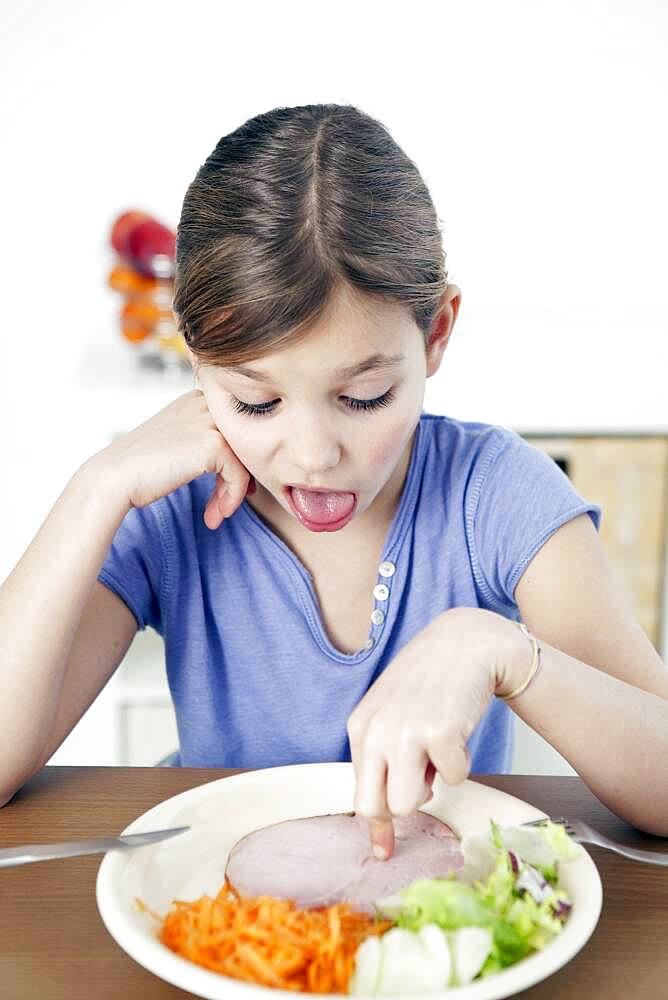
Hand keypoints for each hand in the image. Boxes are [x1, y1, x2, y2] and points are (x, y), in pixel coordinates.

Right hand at [91, 389, 254, 527]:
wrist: (115, 477)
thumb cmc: (141, 467)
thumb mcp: (178, 442)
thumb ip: (207, 443)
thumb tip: (244, 466)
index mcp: (196, 399)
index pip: (234, 432)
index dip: (234, 464)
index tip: (224, 491)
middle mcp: (205, 404)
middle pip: (243, 445)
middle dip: (237, 480)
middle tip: (224, 506)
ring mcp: (210, 422)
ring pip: (244, 461)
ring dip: (233, 494)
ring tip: (218, 514)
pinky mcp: (214, 444)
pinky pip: (240, 475)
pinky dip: (231, 498)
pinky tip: (215, 514)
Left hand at [346, 607, 525, 859]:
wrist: (466, 642)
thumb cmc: (431, 680)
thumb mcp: (392, 712)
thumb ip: (384, 754)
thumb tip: (385, 813)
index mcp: (360, 726)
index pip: (359, 792)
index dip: (374, 826)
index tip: (382, 852)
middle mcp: (376, 731)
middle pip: (378, 807)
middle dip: (404, 806)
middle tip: (425, 780)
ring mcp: (405, 733)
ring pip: (411, 802)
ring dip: (433, 784)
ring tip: (438, 748)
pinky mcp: (439, 733)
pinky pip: (454, 779)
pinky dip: (461, 762)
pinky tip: (457, 729)